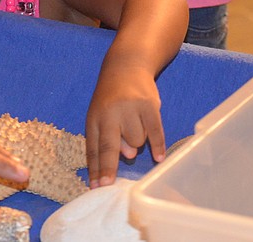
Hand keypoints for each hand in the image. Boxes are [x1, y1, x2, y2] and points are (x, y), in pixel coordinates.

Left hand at [85, 65, 164, 186]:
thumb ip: (109, 136)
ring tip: (134, 125)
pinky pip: (155, 132)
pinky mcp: (149, 105)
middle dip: (108, 167)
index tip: (95, 187)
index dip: (95, 168)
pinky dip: (158, 146)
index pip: (93, 147)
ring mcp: (129, 109)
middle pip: (109, 146)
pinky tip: (159, 157)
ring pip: (136, 142)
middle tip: (107, 184)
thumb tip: (128, 155)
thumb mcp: (101, 114)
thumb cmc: (111, 97)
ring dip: (138, 141)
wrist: (126, 65)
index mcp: (94, 118)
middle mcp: (109, 113)